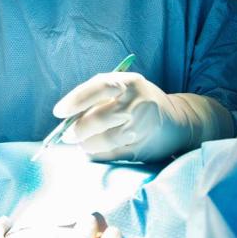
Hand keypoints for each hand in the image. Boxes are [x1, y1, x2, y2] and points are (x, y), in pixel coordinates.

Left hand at [52, 72, 233, 161]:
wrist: (178, 121)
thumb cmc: (140, 101)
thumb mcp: (124, 88)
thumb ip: (97, 96)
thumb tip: (66, 116)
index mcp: (129, 83)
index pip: (99, 88)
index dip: (75, 100)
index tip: (58, 112)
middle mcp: (137, 103)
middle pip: (98, 119)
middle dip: (77, 129)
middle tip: (68, 135)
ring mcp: (141, 128)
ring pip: (103, 140)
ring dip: (87, 144)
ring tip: (83, 142)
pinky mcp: (142, 148)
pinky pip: (111, 154)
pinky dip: (98, 154)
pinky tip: (97, 150)